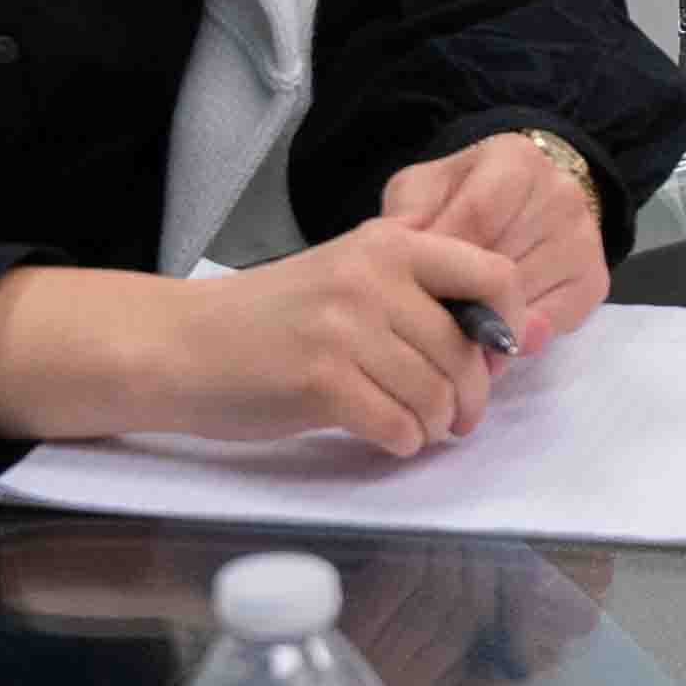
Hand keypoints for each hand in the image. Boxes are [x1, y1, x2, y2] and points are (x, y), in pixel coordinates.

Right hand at [0, 213, 542, 461]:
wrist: (179, 344)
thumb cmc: (268, 319)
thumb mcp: (347, 276)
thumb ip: (414, 292)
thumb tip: (498, 335)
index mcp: (388, 244)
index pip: (492, 274)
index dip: (506, 324)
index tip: (494, 357)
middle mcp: (371, 278)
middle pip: (465, 351)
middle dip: (470, 397)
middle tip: (457, 417)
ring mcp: (345, 329)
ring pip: (436, 394)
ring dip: (435, 424)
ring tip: (417, 427)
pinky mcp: (322, 381)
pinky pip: (398, 426)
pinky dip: (402, 441)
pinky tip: (387, 436)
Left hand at [366, 123, 617, 349]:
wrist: (526, 203)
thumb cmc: (465, 195)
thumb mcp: (426, 187)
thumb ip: (410, 211)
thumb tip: (408, 254)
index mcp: (517, 161)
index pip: (479, 216)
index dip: (443, 258)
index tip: (413, 284)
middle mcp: (561, 195)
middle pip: (504, 265)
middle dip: (461, 296)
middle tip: (428, 313)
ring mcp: (584, 239)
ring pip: (525, 299)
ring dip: (485, 320)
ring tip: (456, 323)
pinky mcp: (594, 281)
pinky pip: (550, 324)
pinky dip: (515, 335)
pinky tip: (493, 327)